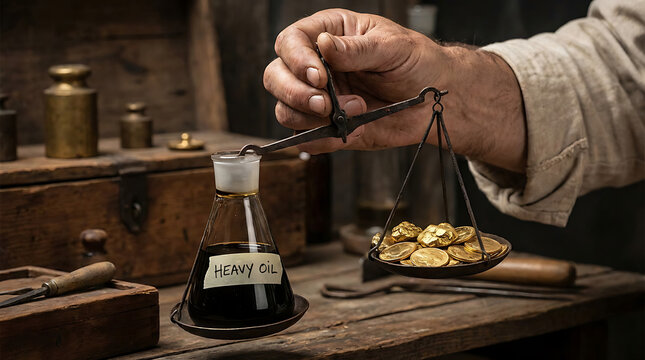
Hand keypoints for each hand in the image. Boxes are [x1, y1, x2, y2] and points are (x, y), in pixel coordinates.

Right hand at [264, 9, 525, 171]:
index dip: (297, 60)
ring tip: (354, 111)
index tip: (320, 76)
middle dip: (295, 93)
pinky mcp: (328, 127)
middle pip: (276, 77)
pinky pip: (308, 137)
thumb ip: (357, 49)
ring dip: (310, 117)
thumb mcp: (392, 47)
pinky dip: (321, 139)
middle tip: (325, 103)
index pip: (291, 42)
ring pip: (285, 110)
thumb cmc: (417, 62)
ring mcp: (319, 98)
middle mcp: (316, 66)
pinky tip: (349, 130)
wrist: (436, 100)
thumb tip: (323, 46)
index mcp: (328, 35)